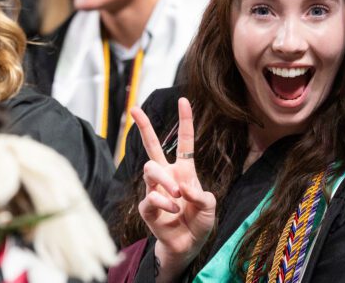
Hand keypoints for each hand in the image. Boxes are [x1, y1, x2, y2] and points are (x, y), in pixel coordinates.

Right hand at [133, 98, 215, 279]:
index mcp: (185, 170)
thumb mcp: (210, 206)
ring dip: (165, 181)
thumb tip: (182, 189)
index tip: (183, 100)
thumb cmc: (199, 222)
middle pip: (151, 146)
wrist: (188, 245)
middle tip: (134, 109)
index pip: (184, 141)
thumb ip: (201, 195)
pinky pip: (150, 197)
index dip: (185, 121)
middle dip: (143, 126)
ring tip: (177, 195)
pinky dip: (164, 202)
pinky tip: (172, 210)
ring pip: (150, 169)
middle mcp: (167, 176)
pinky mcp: (147, 207)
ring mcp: (155, 189)